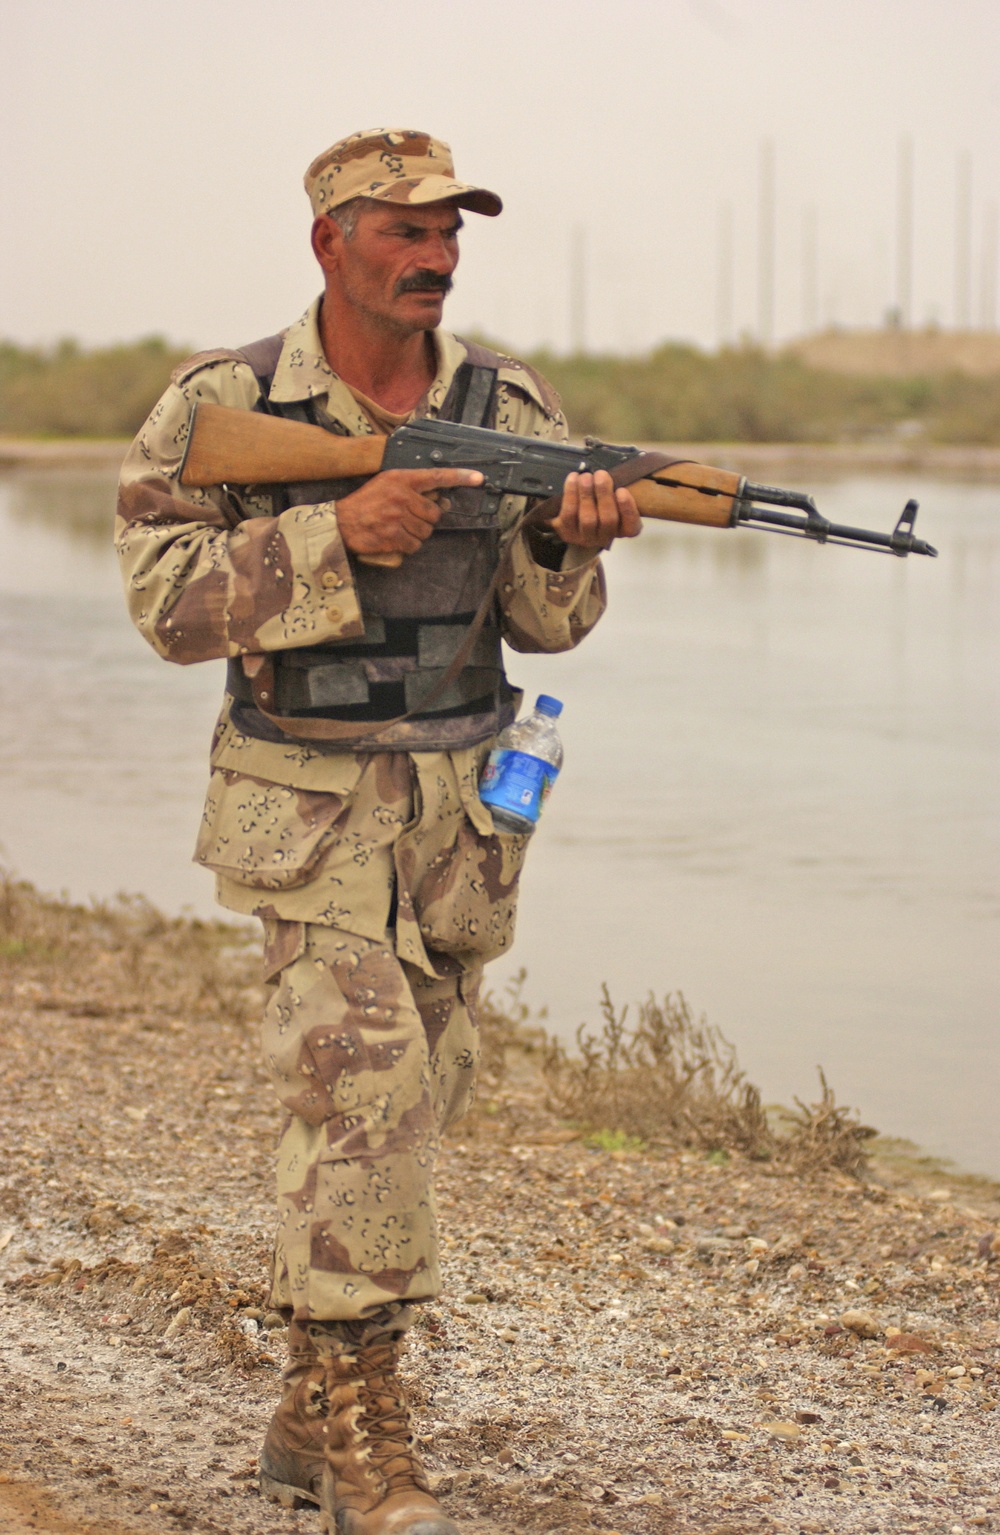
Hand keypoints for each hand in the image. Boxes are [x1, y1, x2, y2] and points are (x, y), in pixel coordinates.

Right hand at [335, 468, 483, 556]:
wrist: (341, 521)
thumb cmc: (366, 503)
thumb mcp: (387, 484)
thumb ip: (413, 489)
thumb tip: (440, 502)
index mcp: (401, 478)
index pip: (436, 476)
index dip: (460, 477)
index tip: (479, 478)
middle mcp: (402, 495)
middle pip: (434, 513)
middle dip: (425, 519)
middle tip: (409, 518)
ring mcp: (397, 516)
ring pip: (426, 531)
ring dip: (416, 534)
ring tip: (398, 528)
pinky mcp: (393, 536)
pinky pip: (415, 545)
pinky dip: (408, 545)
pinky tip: (395, 539)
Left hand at [547, 470, 641, 548]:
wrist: (573, 518)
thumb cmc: (599, 503)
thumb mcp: (613, 497)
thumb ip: (615, 489)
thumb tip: (610, 473)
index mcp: (623, 529)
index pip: (631, 527)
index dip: (628, 509)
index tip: (622, 490)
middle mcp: (605, 537)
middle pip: (608, 520)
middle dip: (604, 495)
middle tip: (601, 475)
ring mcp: (586, 538)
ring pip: (588, 519)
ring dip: (587, 494)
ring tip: (586, 477)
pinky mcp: (567, 532)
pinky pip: (569, 514)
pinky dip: (571, 494)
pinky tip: (573, 479)